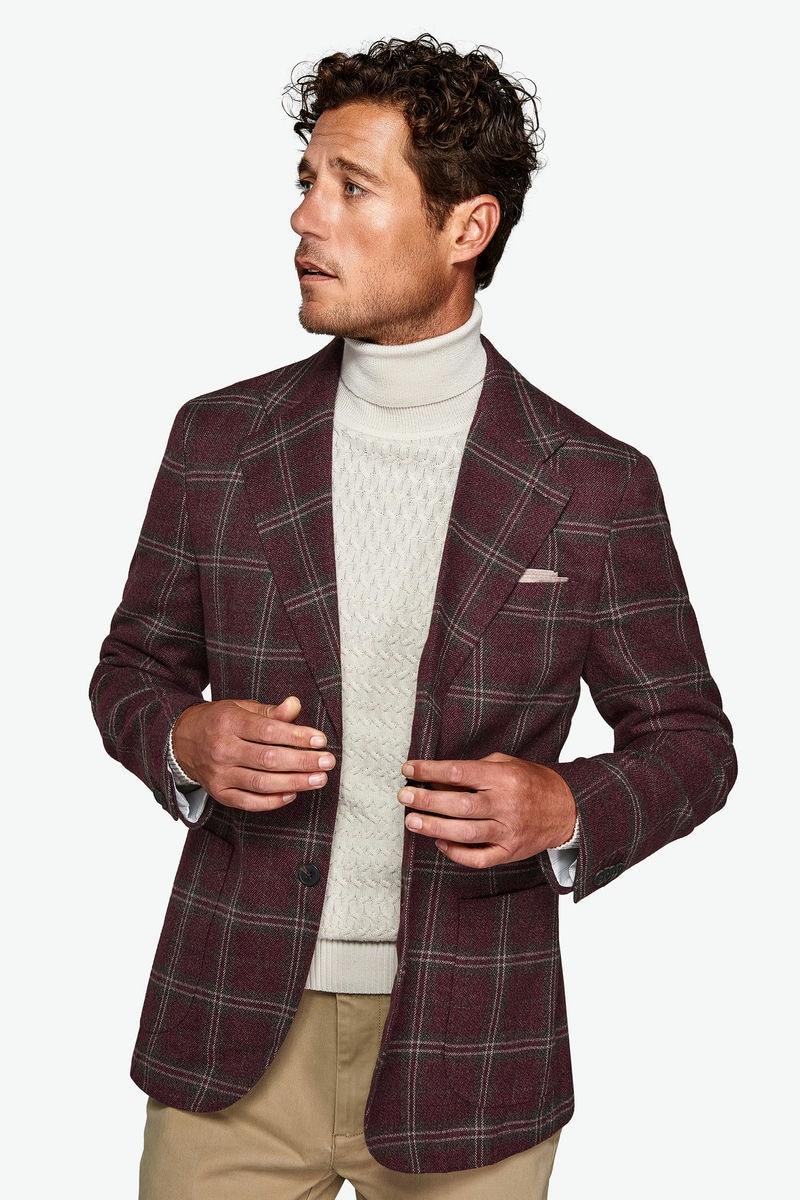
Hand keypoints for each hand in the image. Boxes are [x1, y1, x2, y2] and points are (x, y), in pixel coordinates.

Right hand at [171, 695, 335, 812]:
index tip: (321, 740)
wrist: (182, 741)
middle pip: (269, 759)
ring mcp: (219, 774)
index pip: (268, 731)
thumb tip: (295, 705)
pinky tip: (293, 793)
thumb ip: (271, 711)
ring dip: (295, 782)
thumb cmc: (220, 722)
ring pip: (262, 783)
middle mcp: (222, 749)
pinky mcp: (219, 793)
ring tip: (319, 779)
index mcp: (229, 722)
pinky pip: (249, 802)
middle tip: (327, 762)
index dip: (297, 736)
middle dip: (303, 761)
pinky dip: (273, 801)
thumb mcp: (242, 708)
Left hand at [397, 751, 576, 868]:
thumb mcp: (506, 763)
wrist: (566, 809)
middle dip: (427, 800)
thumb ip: (475, 769)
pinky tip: (439, 842)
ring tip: (412, 821)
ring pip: (466, 833)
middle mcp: (506, 804)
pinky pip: (479, 858)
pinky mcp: (510, 853)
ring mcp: (509, 831)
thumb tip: (436, 779)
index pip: (459, 772)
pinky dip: (456, 853)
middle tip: (404, 796)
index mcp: (504, 777)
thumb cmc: (530, 782)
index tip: (409, 768)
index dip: (430, 770)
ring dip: (434, 827)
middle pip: (460, 804)